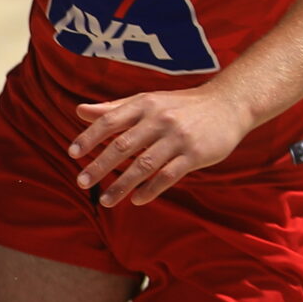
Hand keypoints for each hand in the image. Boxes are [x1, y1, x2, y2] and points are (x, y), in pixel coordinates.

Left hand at [70, 87, 254, 205]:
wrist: (230, 104)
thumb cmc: (180, 106)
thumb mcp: (148, 101)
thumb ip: (114, 109)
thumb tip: (79, 111)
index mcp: (145, 104)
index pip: (110, 121)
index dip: (89, 137)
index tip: (72, 154)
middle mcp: (160, 119)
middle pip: (122, 146)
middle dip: (99, 166)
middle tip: (82, 182)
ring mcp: (179, 137)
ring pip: (143, 165)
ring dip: (121, 185)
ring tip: (105, 200)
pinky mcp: (196, 154)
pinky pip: (168, 175)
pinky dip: (150, 190)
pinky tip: (136, 199)